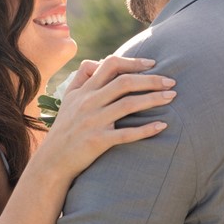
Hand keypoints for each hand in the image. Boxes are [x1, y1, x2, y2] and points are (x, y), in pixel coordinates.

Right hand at [39, 56, 175, 180]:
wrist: (52, 161)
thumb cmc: (64, 129)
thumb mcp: (68, 100)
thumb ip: (82, 78)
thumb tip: (98, 62)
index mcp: (84, 91)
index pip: (110, 65)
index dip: (133, 62)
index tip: (152, 64)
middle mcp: (88, 103)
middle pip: (124, 82)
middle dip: (151, 79)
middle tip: (171, 81)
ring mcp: (93, 122)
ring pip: (128, 105)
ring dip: (153, 99)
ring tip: (171, 97)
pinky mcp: (97, 141)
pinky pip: (126, 134)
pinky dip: (146, 129)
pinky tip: (162, 126)